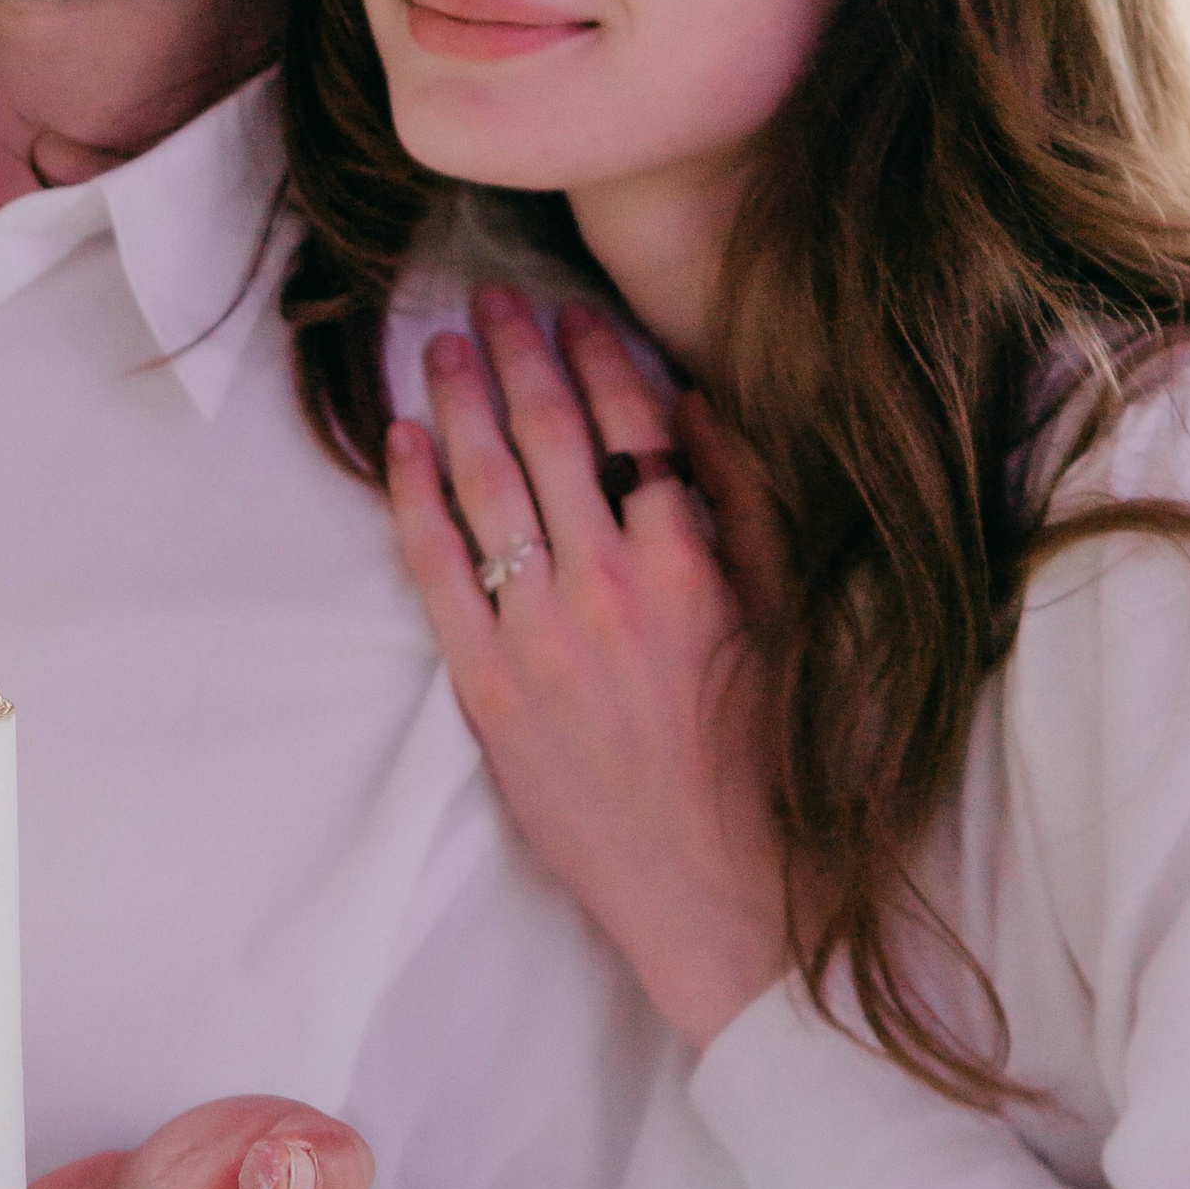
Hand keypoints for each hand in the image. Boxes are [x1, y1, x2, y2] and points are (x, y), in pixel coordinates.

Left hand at [387, 290, 790, 1054]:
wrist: (720, 892)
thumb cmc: (768, 760)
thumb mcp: (787, 623)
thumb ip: (749, 510)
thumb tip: (697, 410)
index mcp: (694, 567)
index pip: (635, 426)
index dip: (599, 355)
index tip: (575, 308)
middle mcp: (611, 589)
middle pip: (550, 437)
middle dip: (518, 353)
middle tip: (493, 296)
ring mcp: (541, 638)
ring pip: (486, 487)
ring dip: (460, 402)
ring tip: (443, 346)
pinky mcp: (488, 690)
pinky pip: (435, 569)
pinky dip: (414, 496)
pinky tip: (401, 440)